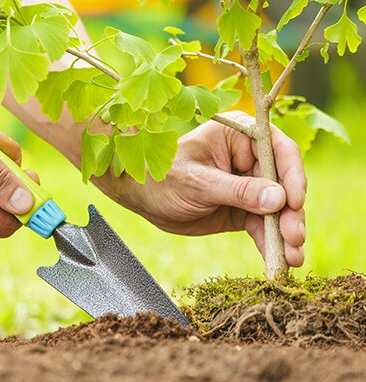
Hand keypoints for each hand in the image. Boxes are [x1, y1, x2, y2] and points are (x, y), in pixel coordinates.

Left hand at [102, 111, 305, 266]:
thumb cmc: (164, 178)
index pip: (278, 150)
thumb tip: (279, 199)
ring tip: (292, 257)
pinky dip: (270, 242)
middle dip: (291, 213)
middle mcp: (250, 158)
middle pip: (284, 184)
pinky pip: (263, 226)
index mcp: (239, 135)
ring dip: (286, 233)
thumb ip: (238, 191)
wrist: (144, 198)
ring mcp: (249, 185)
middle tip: (294, 238)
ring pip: (277, 209)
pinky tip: (279, 260)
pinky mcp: (244, 209)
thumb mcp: (198, 183)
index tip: (295, 202)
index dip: (292, 176)